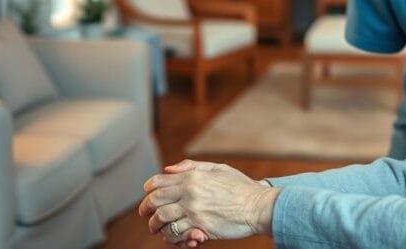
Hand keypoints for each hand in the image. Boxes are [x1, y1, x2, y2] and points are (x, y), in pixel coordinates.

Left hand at [140, 159, 280, 241]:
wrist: (259, 206)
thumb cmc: (241, 188)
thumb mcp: (218, 169)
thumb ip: (191, 167)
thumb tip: (167, 170)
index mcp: (192, 176)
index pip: (158, 182)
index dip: (148, 190)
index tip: (148, 196)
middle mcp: (190, 191)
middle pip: (155, 200)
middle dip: (146, 210)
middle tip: (147, 216)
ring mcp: (193, 210)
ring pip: (161, 219)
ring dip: (156, 226)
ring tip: (158, 229)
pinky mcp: (200, 227)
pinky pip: (175, 234)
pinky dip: (171, 238)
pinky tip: (174, 237)